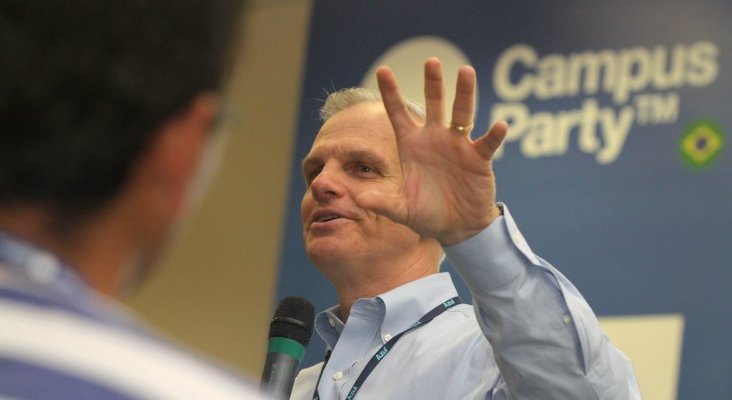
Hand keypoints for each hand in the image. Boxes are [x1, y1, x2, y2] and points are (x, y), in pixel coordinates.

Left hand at [355, 58, 506, 245]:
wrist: (456, 227)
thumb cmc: (426, 214)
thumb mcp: (402, 210)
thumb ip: (383, 203)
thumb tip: (360, 199)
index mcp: (412, 146)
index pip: (399, 113)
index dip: (390, 93)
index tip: (383, 70)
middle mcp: (434, 139)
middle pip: (434, 103)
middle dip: (432, 82)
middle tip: (431, 61)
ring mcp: (458, 146)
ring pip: (462, 114)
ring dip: (464, 93)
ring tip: (466, 71)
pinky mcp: (479, 159)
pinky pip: (487, 143)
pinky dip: (494, 135)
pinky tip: (499, 126)